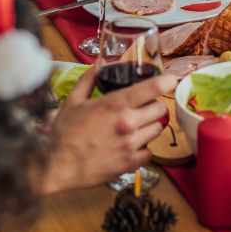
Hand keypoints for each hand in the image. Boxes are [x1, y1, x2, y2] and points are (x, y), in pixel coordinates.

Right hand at [41, 66, 175, 193]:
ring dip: (150, 126)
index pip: (150, 89)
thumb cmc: (64, 133)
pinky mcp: (131, 163)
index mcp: (115, 105)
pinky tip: (131, 146)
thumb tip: (97, 65)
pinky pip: (150, 152)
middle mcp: (128, 123)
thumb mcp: (72, 101)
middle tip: (143, 108)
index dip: (165, 82)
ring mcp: (131, 144)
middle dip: (154, 106)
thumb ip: (87, 81)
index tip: (172, 80)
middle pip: (160, 110)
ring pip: (157, 130)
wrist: (58, 166)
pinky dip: (144, 149)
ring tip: (136, 127)